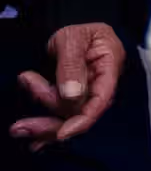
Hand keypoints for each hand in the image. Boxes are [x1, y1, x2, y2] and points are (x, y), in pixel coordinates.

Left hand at [10, 23, 123, 149]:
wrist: (71, 33)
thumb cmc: (77, 31)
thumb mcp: (71, 39)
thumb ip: (72, 65)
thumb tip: (73, 95)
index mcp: (110, 65)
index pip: (102, 98)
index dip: (84, 118)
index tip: (61, 133)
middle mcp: (102, 84)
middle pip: (81, 113)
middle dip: (52, 123)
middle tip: (19, 128)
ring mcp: (88, 93)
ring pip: (67, 116)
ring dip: (42, 115)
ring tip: (25, 83)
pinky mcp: (75, 100)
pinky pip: (62, 116)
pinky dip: (47, 126)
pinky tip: (34, 138)